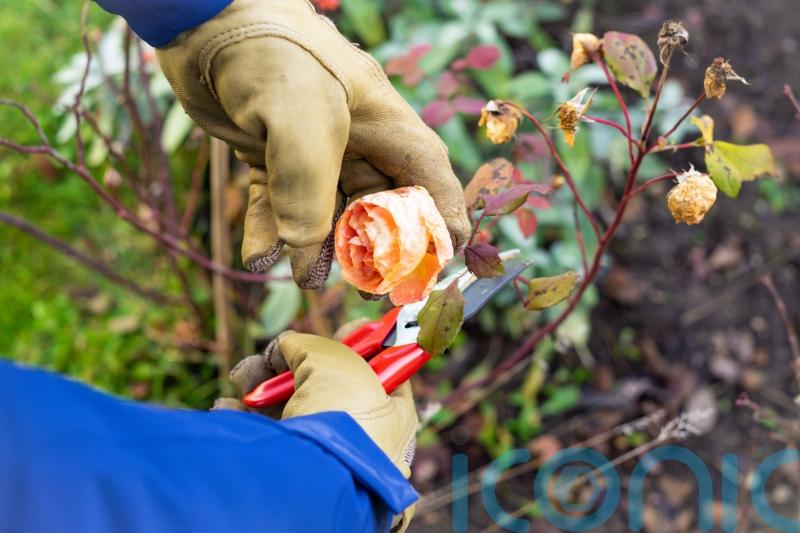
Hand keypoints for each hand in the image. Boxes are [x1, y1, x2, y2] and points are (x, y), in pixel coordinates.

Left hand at [156, 0, 470, 287]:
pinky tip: (259, 258)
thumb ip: (308, 186)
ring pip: (327, 210)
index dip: (442, 217)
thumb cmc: (267, 51)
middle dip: (375, 248)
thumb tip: (302, 249)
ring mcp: (311, 146)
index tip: (447, 259)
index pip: (428, 175)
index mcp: (380, 121)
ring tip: (305, 280)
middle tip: (365, 286)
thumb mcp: (299, 115)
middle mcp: (354, 137)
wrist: (200, 19)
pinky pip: (278, 203)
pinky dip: (271, 232)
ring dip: (317, 248)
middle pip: (380, 203)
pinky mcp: (269, 153)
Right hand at [215, 330, 417, 530]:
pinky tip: (230, 406)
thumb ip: (311, 345)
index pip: (383, 370)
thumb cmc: (341, 416)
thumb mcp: (334, 362)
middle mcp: (361, 435)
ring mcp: (323, 452)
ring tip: (246, 376)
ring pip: (288, 405)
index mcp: (392, 414)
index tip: (342, 330)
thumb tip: (287, 346)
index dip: (362, 345)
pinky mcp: (286, 465)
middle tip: (278, 354)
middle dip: (294, 363)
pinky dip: (243, 415)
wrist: (309, 481)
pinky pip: (263, 433)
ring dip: (261, 384)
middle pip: (326, 384)